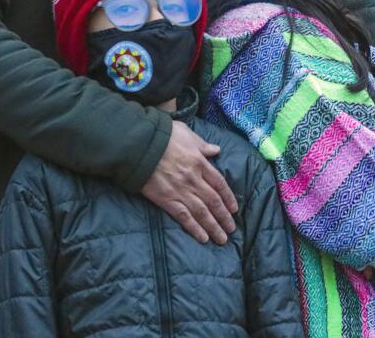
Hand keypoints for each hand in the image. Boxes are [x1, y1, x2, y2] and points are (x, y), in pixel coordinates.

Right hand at [141, 121, 237, 243]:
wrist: (140, 145)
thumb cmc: (163, 136)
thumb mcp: (187, 134)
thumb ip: (202, 144)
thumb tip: (216, 150)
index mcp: (200, 163)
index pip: (219, 184)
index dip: (229, 198)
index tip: (234, 209)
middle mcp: (194, 179)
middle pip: (214, 201)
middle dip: (224, 217)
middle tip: (231, 230)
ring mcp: (181, 191)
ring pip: (202, 213)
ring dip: (213, 227)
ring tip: (221, 239)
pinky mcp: (167, 200)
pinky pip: (184, 217)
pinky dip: (195, 229)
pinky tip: (203, 238)